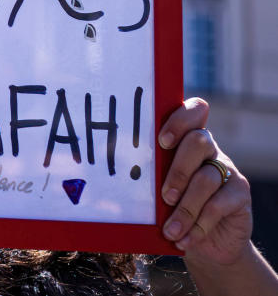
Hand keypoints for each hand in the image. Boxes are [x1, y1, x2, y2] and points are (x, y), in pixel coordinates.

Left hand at [159, 98, 251, 263]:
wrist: (207, 242)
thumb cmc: (171, 208)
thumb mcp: (156, 190)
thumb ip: (146, 178)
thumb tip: (111, 181)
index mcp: (185, 139)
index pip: (194, 110)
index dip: (180, 119)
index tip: (161, 141)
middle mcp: (209, 149)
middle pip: (198, 141)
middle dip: (178, 169)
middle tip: (164, 196)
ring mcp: (227, 169)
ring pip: (206, 179)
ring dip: (185, 208)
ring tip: (170, 229)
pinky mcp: (240, 192)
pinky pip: (219, 204)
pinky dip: (198, 225)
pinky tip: (184, 239)